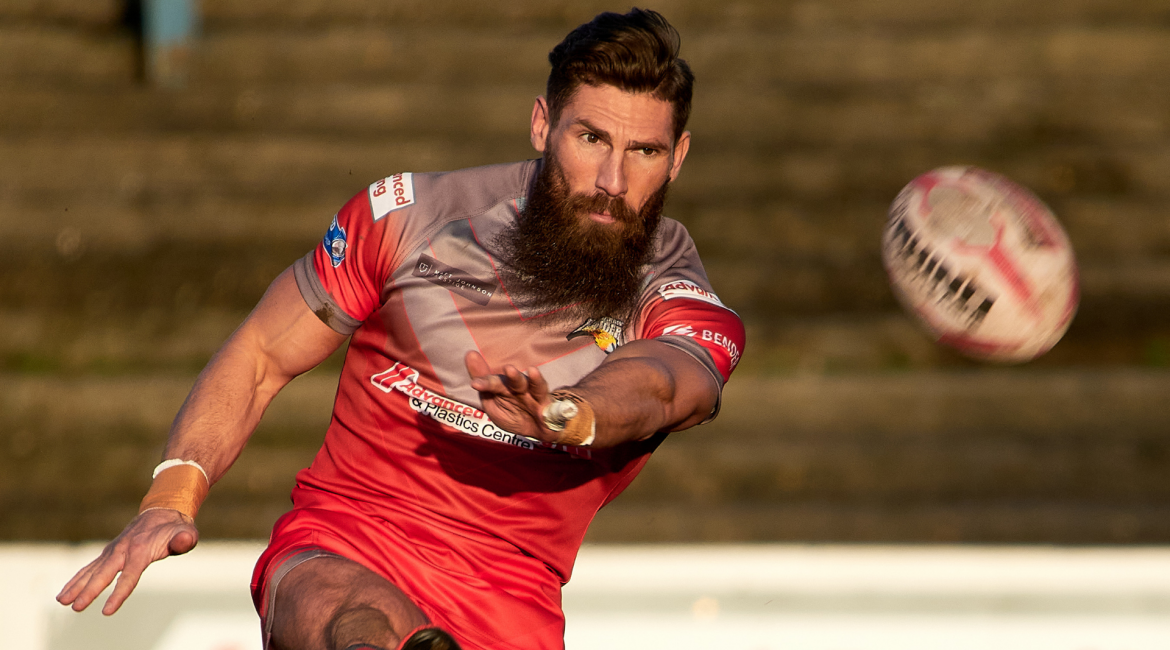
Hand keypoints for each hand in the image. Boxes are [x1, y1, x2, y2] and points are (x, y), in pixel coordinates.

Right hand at [57, 508, 198, 614]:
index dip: (118, 594)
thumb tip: (184, 541)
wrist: (162, 512)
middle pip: (104, 574)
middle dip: (89, 591)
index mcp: (141, 550)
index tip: (107, 611)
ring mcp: (113, 551)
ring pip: (92, 571)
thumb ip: (185, 539)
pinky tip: (65, 592)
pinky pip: (90, 568)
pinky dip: (76, 579)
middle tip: (75, 607)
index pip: (129, 576)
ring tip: (61, 601)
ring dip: (76, 586)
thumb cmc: (175, 527)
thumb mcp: (186, 532)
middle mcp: (122, 550)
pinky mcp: (108, 553)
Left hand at [465, 351, 558, 442]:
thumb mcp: (494, 405)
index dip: (484, 382)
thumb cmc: (514, 415)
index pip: (491, 383)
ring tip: (509, 370)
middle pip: (507, 381)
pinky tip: (533, 372)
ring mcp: (530, 392)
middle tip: (500, 369)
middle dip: (500, 378)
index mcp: (502, 388)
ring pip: (523, 383)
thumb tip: (470, 353)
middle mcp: (516, 387)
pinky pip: (540, 390)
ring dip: (516, 377)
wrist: (538, 431)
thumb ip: (484, 385)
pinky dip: (537, 381)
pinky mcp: (544, 400)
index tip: (475, 383)